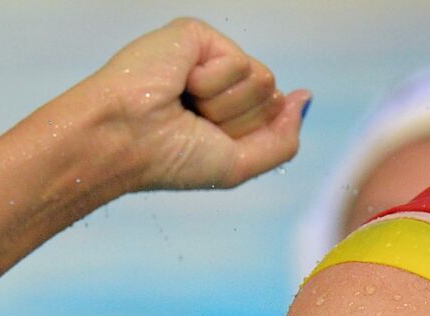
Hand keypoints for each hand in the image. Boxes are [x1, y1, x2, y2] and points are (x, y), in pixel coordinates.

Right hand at [79, 18, 309, 191]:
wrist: (123, 140)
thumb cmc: (168, 159)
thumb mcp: (238, 165)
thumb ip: (282, 139)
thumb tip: (306, 97)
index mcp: (224, 108)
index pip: (272, 114)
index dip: (244, 136)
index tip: (201, 141)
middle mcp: (218, 79)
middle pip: (271, 98)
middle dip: (237, 121)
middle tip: (191, 122)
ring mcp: (208, 55)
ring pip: (263, 81)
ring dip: (223, 105)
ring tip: (183, 103)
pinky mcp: (197, 35)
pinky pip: (241, 64)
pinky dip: (210, 84)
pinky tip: (178, 83)